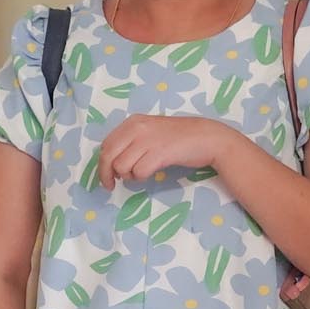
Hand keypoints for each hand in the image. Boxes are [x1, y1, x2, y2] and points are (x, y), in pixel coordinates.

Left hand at [96, 115, 240, 188]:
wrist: (206, 137)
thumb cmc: (178, 137)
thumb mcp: (150, 132)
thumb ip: (131, 141)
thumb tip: (111, 162)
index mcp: (133, 122)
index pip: (106, 144)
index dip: (102, 163)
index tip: (107, 175)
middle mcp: (137, 128)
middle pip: (108, 156)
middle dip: (106, 174)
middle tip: (110, 186)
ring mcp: (148, 140)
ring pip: (122, 166)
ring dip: (129, 175)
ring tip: (142, 172)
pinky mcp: (159, 153)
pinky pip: (139, 172)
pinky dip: (142, 177)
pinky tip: (152, 171)